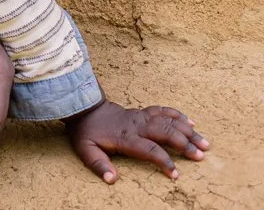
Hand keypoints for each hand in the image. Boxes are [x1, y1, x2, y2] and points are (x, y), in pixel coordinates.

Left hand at [65, 100, 208, 181]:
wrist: (84, 108)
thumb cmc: (87, 132)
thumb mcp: (86, 150)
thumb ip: (99, 165)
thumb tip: (111, 179)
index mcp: (125, 137)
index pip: (149, 150)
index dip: (164, 162)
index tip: (175, 175)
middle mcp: (137, 125)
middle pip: (165, 133)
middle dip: (184, 144)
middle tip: (200, 156)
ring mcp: (141, 116)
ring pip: (168, 121)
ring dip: (187, 131)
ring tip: (205, 143)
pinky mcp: (143, 111)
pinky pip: (163, 110)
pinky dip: (178, 115)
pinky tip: (191, 123)